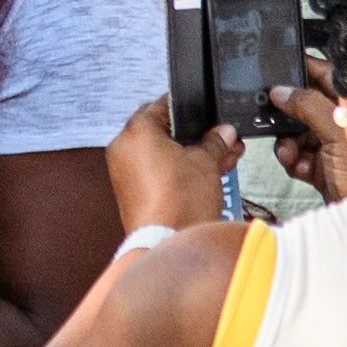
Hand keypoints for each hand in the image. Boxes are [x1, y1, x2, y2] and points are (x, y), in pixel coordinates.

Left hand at [106, 97, 241, 230]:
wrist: (167, 241)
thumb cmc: (179, 203)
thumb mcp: (207, 162)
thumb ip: (215, 141)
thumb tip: (222, 133)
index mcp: (137, 130)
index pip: (164, 105)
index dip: (192, 111)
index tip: (210, 118)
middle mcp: (124, 147)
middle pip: (164, 131)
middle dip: (197, 136)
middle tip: (222, 141)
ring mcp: (124, 170)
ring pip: (162, 153)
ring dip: (191, 154)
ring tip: (221, 159)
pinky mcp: (131, 190)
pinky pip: (156, 171)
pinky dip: (177, 170)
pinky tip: (206, 175)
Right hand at [268, 57, 346, 202]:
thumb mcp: (338, 129)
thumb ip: (308, 105)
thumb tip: (281, 90)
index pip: (325, 74)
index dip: (301, 70)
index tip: (278, 70)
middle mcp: (344, 121)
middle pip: (305, 105)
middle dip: (287, 114)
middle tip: (274, 116)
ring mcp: (334, 143)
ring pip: (298, 132)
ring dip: (288, 142)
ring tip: (290, 152)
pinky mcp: (324, 165)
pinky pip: (299, 155)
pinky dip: (295, 160)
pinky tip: (300, 166)